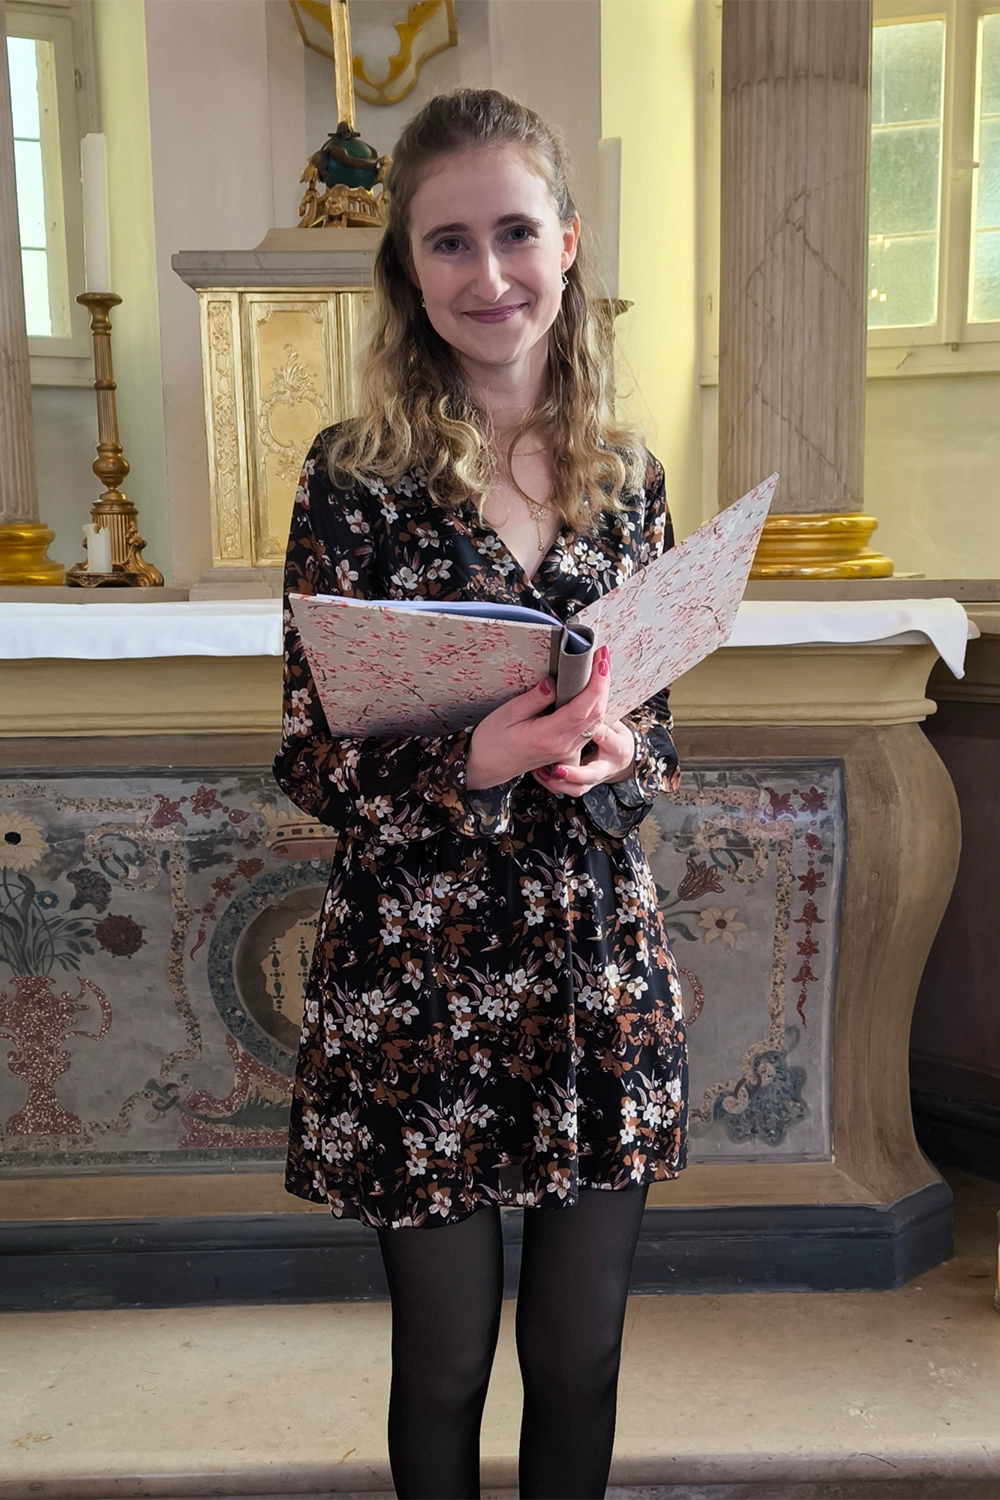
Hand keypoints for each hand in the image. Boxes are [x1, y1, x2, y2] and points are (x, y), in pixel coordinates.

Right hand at [466, 646, 633, 794]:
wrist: (486, 767)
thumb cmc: (492, 742)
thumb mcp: (507, 715)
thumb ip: (533, 699)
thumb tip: (553, 682)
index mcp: (548, 736)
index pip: (582, 708)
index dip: (596, 684)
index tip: (600, 661)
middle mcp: (562, 745)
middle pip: (596, 713)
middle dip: (604, 683)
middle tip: (603, 656)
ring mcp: (567, 750)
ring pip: (596, 721)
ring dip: (602, 694)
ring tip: (600, 668)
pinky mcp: (566, 749)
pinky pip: (589, 728)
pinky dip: (596, 706)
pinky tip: (593, 691)